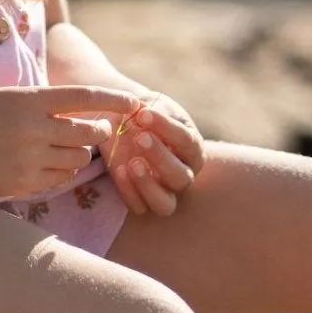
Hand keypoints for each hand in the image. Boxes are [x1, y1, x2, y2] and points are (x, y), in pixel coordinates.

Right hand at [0, 83, 143, 199]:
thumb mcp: (12, 97)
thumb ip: (46, 101)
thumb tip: (89, 106)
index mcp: (29, 101)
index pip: (83, 97)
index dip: (113, 99)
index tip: (134, 102)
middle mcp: (32, 129)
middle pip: (87, 133)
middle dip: (99, 132)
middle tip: (100, 130)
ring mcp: (28, 159)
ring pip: (78, 159)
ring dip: (79, 153)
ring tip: (64, 147)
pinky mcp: (24, 182)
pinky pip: (60, 178)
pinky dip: (61, 170)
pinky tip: (47, 162)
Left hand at [100, 92, 204, 216]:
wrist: (124, 124)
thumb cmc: (144, 114)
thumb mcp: (150, 105)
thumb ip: (148, 108)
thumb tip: (140, 109)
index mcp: (192, 148)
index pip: (186, 141)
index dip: (166, 127)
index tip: (143, 114)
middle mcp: (183, 173)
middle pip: (180, 177)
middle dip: (160, 157)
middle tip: (140, 137)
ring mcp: (163, 191)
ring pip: (165, 204)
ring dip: (148, 185)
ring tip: (132, 163)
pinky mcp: (142, 200)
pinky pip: (140, 207)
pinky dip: (129, 192)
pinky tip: (119, 170)